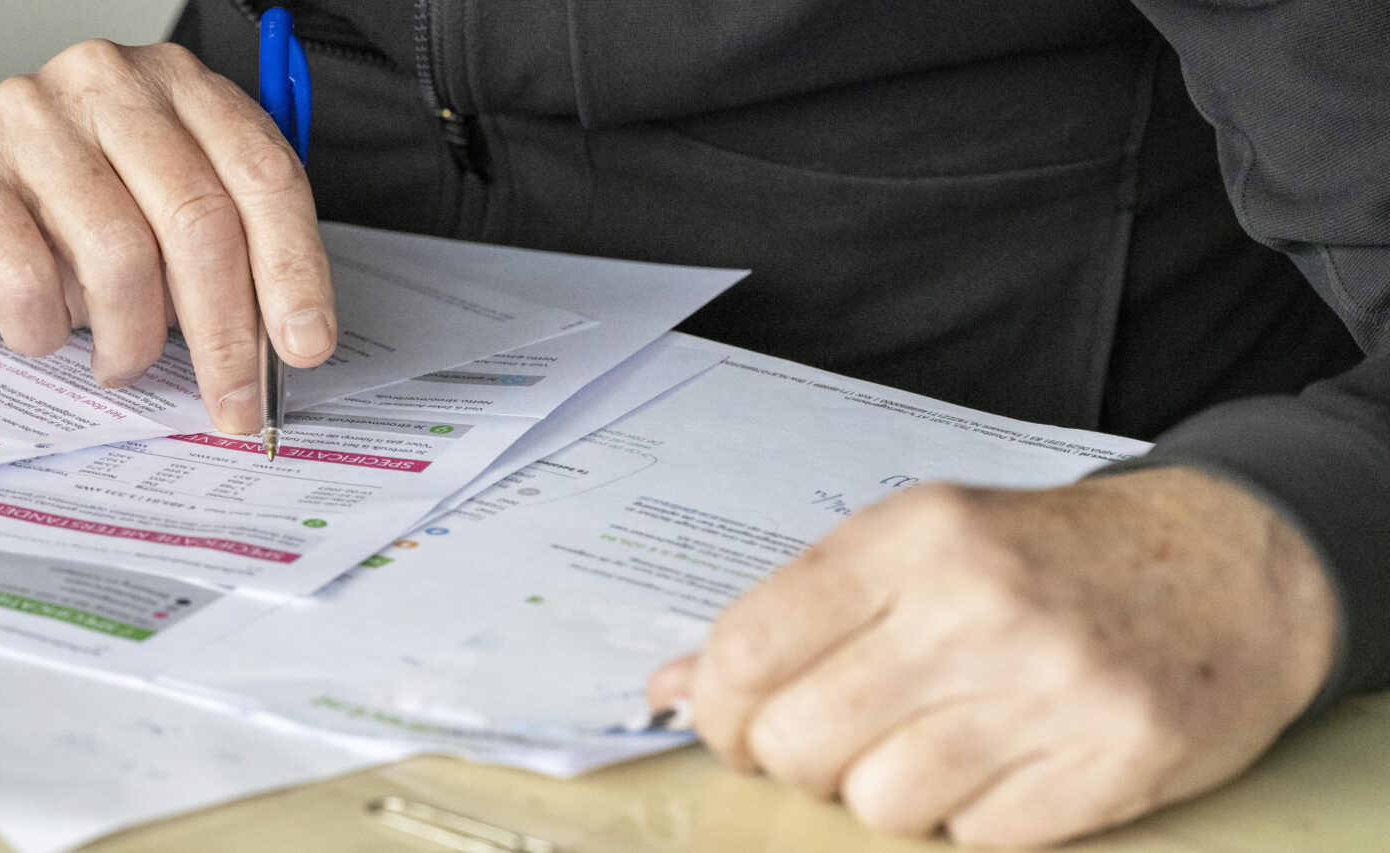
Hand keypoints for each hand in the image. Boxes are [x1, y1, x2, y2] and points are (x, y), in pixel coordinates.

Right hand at [0, 40, 335, 433]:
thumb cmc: (51, 222)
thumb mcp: (151, 220)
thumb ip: (217, 255)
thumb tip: (281, 345)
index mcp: (176, 85)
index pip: (262, 174)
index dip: (293, 270)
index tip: (305, 347)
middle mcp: (107, 83)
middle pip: (198, 219)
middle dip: (225, 332)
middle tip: (231, 403)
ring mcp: (29, 118)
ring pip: (120, 255)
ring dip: (130, 339)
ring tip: (119, 361)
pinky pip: (29, 278)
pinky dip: (44, 330)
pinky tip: (40, 330)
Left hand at [647, 468, 1336, 846]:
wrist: (1234, 566)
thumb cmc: (1054, 558)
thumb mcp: (917, 545)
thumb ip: (794, 613)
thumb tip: (668, 685)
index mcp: (915, 538)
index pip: (750, 649)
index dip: (716, 707)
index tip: (731, 720)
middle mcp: (979, 609)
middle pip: (803, 740)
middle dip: (795, 759)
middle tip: (831, 739)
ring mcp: (1052, 691)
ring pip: (882, 803)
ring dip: (885, 793)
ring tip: (927, 747)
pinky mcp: (1113, 763)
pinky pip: (979, 838)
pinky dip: (972, 820)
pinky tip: (999, 768)